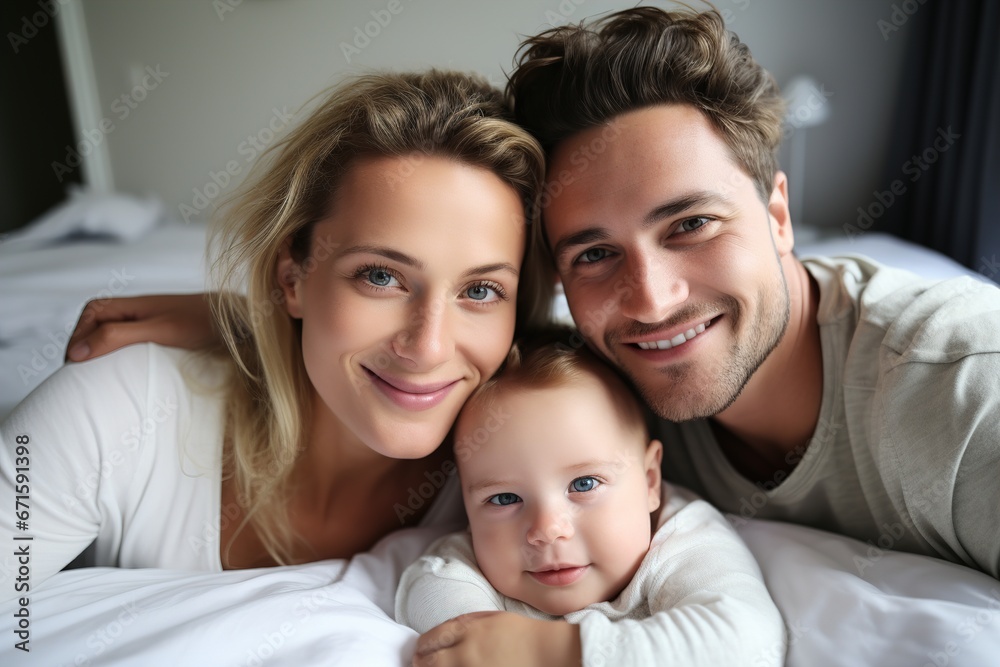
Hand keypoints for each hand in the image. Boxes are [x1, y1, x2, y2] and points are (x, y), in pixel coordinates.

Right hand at [65, 293, 217, 361]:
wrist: (236, 320)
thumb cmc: (201, 323)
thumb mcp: (158, 330)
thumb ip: (118, 336)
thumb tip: (77, 352)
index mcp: (130, 303)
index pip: (90, 314)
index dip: (78, 337)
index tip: (74, 363)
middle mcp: (137, 309)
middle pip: (96, 322)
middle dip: (85, 344)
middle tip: (80, 373)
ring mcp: (148, 320)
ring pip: (112, 331)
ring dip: (102, 349)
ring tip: (97, 374)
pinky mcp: (160, 331)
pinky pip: (129, 339)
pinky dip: (120, 352)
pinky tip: (124, 370)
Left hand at [412, 611, 580, 666]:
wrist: (546, 653)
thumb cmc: (520, 633)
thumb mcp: (489, 618)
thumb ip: (462, 625)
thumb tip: (439, 636)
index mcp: (467, 630)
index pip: (430, 639)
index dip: (422, 646)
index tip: (420, 649)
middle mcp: (465, 653)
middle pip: (428, 662)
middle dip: (421, 662)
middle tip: (419, 663)